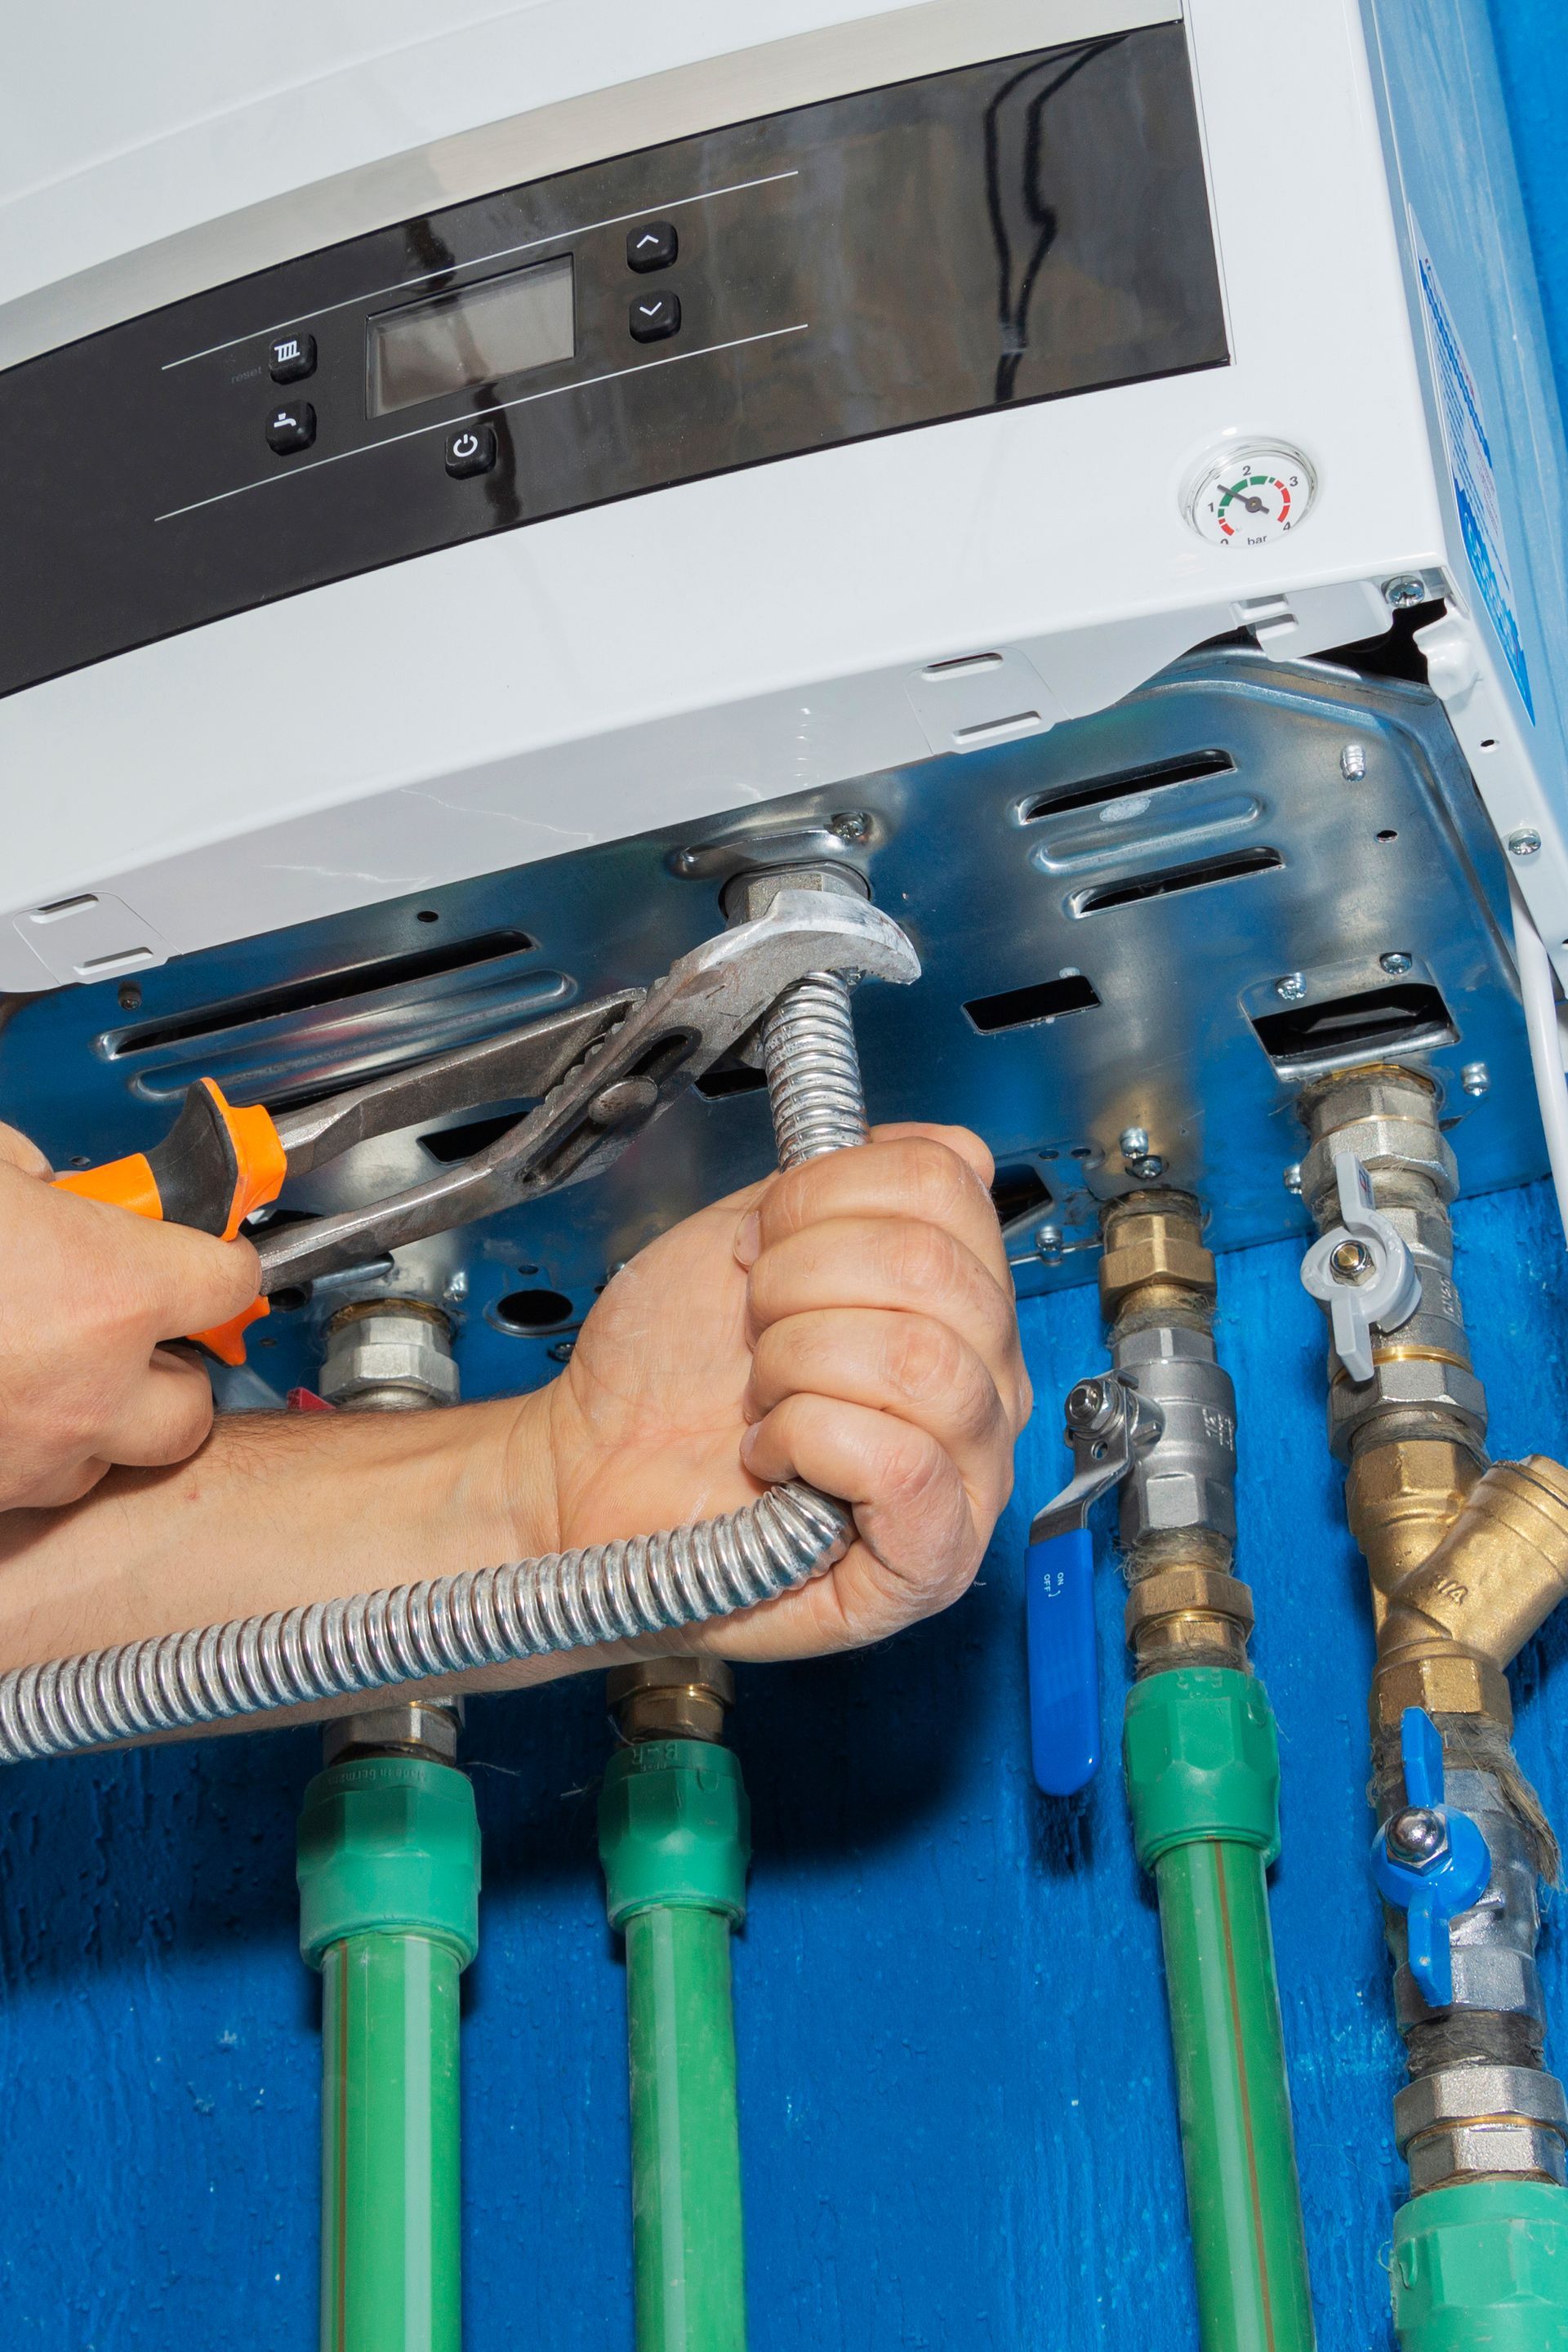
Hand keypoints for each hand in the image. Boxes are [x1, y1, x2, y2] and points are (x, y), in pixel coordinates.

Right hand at [0, 1122, 260, 1508]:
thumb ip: (31, 1176)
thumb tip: (45, 1183)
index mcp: (111, 1290)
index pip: (228, 1281)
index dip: (218, 1261)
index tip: (203, 1254)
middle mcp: (88, 1389)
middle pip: (188, 1409)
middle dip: (166, 1369)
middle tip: (129, 1328)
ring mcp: (30, 1457)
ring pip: (103, 1462)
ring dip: (91, 1421)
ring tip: (40, 1368)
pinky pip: (25, 1488)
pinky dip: (19, 1453)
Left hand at [535, 1125, 1031, 1659]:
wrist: (594, 1466)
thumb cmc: (671, 1372)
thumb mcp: (754, 1237)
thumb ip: (847, 1182)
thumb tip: (940, 1147)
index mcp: (957, 1300)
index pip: (950, 1182)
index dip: (830, 1189)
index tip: (765, 1237)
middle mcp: (984, 1383)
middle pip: (935, 1267)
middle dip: (798, 1277)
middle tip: (754, 1324)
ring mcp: (967, 1476)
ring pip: (919, 1362)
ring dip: (796, 1360)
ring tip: (762, 1392)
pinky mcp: (928, 1559)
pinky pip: (899, 1462)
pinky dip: (806, 1439)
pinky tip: (771, 1450)